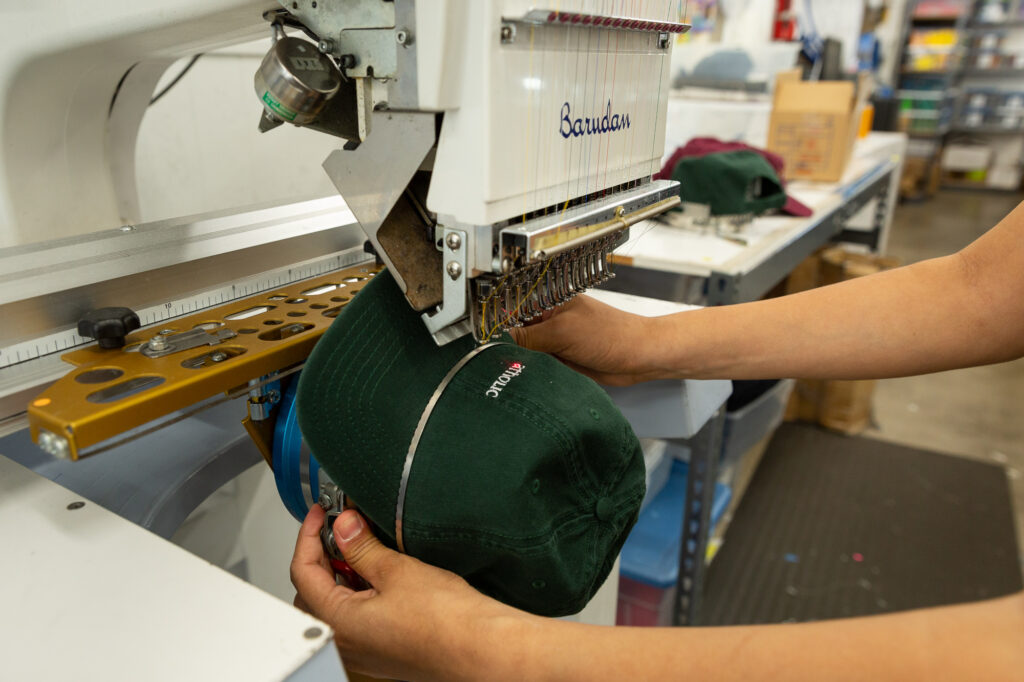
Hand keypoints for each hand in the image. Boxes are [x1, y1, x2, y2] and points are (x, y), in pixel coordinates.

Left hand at [290, 506, 530, 681]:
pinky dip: (360, 591)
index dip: (309, 535)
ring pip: (336, 604)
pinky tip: (382, 573)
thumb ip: (362, 546)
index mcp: (338, 623)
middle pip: (313, 590)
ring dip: (343, 573)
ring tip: (366, 545)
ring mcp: (363, 650)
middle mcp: (345, 643)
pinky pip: (357, 617)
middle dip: (323, 554)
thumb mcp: (397, 570)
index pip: (303, 571)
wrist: (481, 649)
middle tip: (341, 527)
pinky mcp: (383, 649)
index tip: (323, 514)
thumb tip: (344, 527)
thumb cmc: (446, 622)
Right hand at [510, 294, 666, 385]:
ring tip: (516, 370)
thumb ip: (528, 337)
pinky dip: (537, 374)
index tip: (487, 341)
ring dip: (524, 363)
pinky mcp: (564, 361)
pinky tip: (531, 378)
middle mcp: (552, 322)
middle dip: (511, 347)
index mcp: (551, 303)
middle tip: (499, 361)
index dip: (500, 326)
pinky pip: (541, 367)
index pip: (514, 311)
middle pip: (518, 334)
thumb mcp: (562, 332)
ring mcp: (557, 342)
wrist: (639, 359)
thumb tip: (501, 341)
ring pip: (529, 353)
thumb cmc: (613, 336)